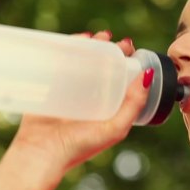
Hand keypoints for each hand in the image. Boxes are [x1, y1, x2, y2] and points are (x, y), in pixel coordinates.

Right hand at [8, 31, 150, 173]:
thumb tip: (148, 75)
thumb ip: (134, 104)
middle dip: (109, 49)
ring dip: (90, 45)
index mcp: (107, 106)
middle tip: (114, 39)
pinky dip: (66, 48)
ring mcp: (68, 90)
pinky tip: (74, 41)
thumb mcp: (115, 128)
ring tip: (97, 36)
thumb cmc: (80, 146)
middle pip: (102, 65)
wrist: (42, 152)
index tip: (130, 48)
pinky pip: (58, 62)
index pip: (120, 78)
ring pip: (81, 61)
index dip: (127, 61)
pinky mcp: (49, 86)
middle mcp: (89, 97)